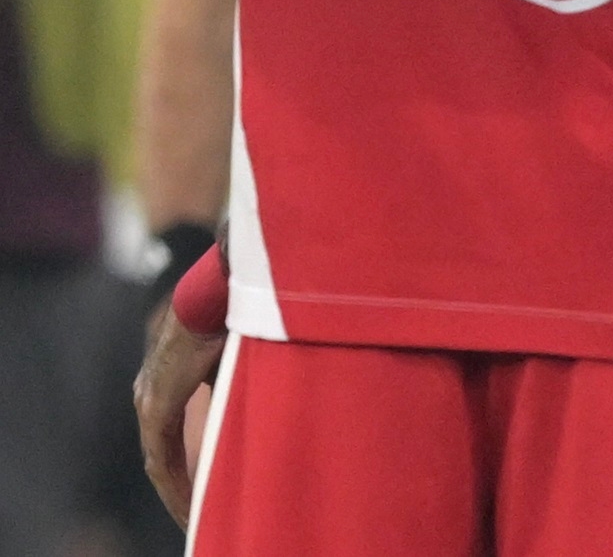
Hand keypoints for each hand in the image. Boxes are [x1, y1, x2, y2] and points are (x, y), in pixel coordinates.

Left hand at [133, 300, 223, 525]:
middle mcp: (150, 391)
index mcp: (168, 378)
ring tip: (195, 521)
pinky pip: (161, 460)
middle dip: (181, 488)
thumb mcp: (239, 357)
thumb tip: (264, 403)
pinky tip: (190, 508)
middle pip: (162, 454)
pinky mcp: (156, 407)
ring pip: (159, 462)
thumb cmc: (235, 312)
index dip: (187, 467)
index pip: (171, 436)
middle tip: (198, 517)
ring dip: (177, 494)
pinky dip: (176, 487)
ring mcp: (150, 400)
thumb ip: (239, 384)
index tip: (205, 491)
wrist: (220, 290)